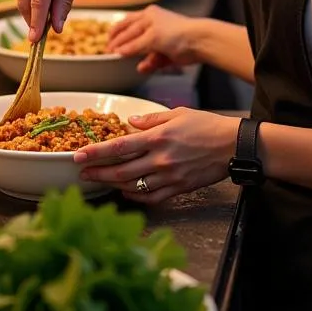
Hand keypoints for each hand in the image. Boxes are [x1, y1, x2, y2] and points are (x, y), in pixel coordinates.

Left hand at [75, 108, 239, 204]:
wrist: (232, 145)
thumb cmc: (206, 125)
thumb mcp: (177, 113)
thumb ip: (151, 119)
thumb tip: (129, 123)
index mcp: (158, 137)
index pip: (119, 147)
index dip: (96, 153)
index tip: (79, 155)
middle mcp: (160, 159)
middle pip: (121, 170)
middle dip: (98, 173)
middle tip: (82, 173)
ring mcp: (169, 176)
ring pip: (133, 186)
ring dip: (112, 185)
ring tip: (99, 182)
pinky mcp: (178, 189)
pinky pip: (151, 197)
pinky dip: (135, 196)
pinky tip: (126, 192)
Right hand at [106, 6, 199, 73]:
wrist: (199, 42)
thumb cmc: (175, 32)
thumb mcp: (151, 37)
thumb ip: (133, 45)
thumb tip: (118, 51)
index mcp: (148, 15)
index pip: (127, 26)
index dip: (116, 37)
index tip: (107, 47)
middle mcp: (154, 25)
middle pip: (133, 36)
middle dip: (122, 44)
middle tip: (110, 52)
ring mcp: (161, 39)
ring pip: (143, 48)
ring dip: (135, 54)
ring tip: (124, 59)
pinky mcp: (168, 53)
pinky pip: (154, 59)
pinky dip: (148, 63)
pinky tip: (142, 68)